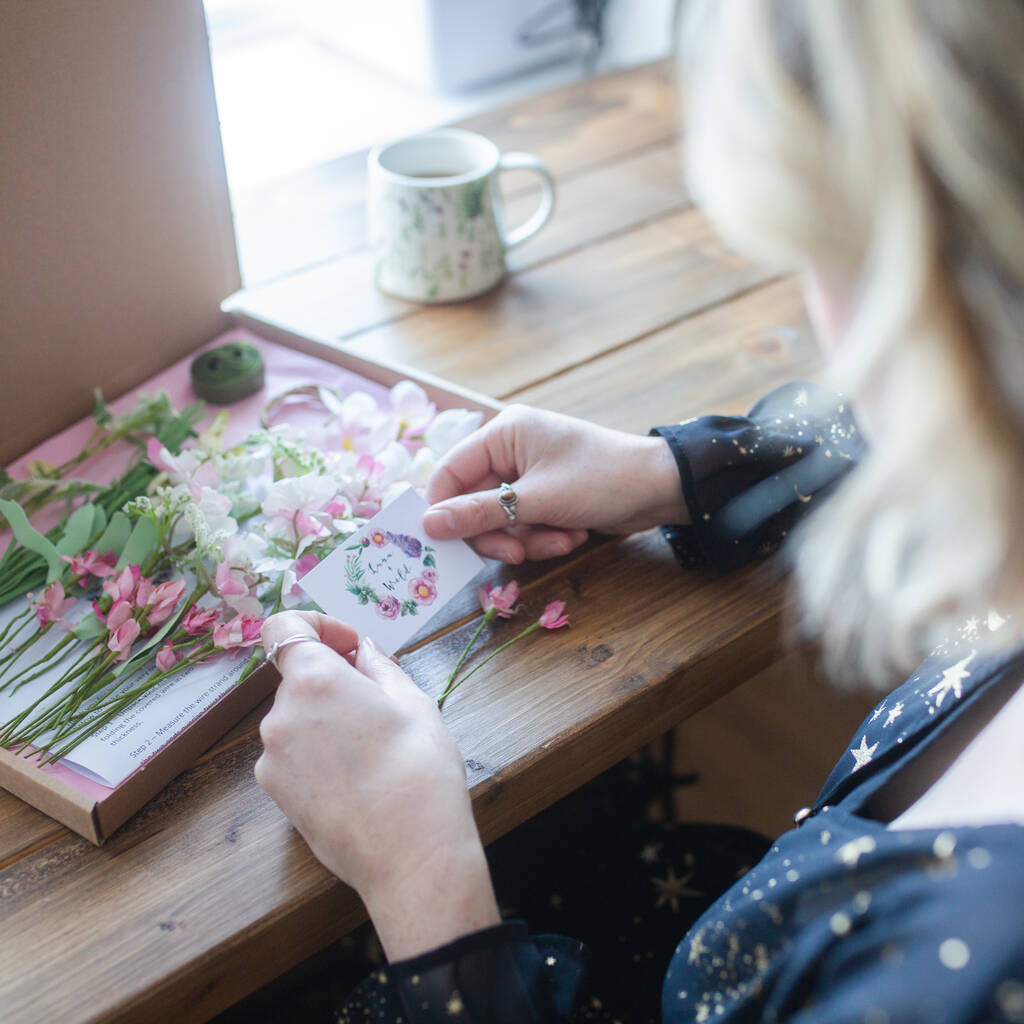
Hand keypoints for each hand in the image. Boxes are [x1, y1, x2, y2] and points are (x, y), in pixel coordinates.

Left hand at [255, 610, 499, 959]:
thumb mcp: (413, 702)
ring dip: (327, 719)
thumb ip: (378, 666)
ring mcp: (272, 759)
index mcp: (313, 680)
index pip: (284, 627)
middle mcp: (280, 715)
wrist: (411, 856)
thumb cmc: (420, 769)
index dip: (317, 625)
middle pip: (298, 678)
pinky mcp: (275, 795)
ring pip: (297, 719)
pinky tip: (358, 777)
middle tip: (380, 703)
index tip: (350, 646)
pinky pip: (294, 755)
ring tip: (375, 748)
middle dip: (333, 680)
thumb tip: (360, 652)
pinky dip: (318, 753)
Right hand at [423, 405, 689, 562]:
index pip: (449, 472)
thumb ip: (479, 513)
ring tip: (562, 540)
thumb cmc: (601, 480)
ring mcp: (529, 473)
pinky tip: (573, 535)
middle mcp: (511, 449)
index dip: (443, 509)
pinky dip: (544, 536)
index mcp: (503, 433)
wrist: (662, 489)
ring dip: (528, 539)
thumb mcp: (537, 500)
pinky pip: (525, 523)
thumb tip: (427, 525)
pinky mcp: (546, 495)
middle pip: (473, 502)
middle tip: (516, 554)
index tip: (443, 544)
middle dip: (498, 532)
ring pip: (501, 519)